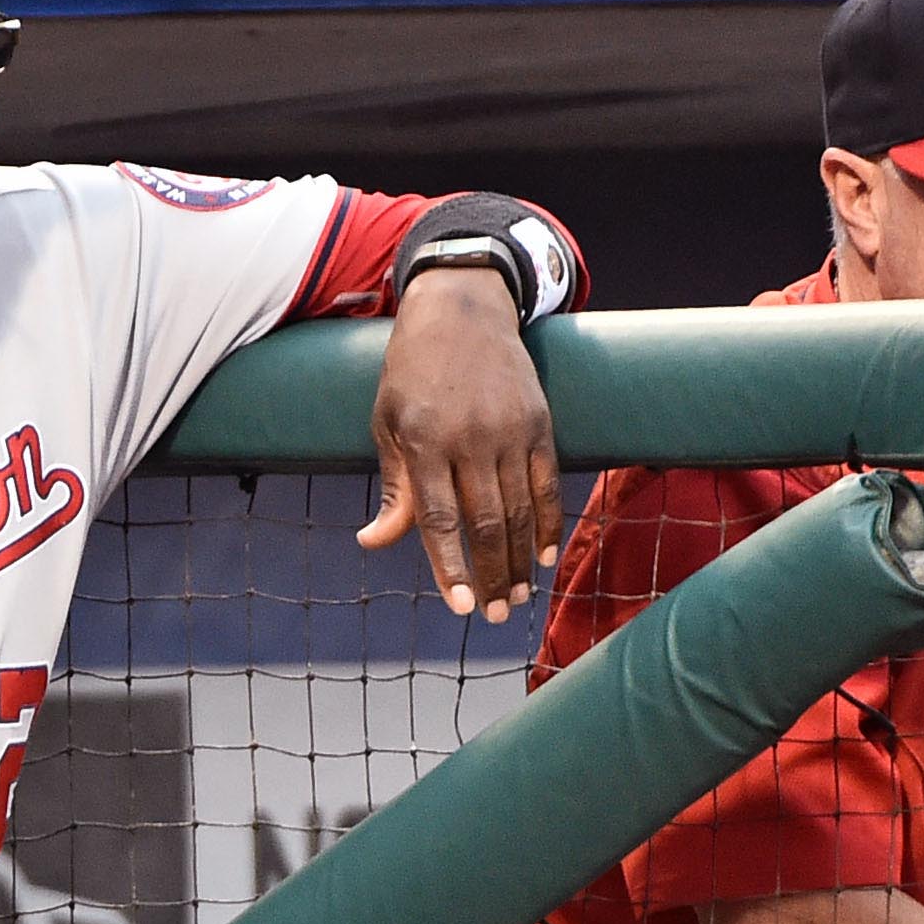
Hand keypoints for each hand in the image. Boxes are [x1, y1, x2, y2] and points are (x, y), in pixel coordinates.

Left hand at [362, 268, 562, 623]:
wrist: (462, 308)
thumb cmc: (412, 371)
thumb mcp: (386, 423)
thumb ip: (392, 487)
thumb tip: (374, 542)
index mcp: (425, 442)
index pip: (440, 520)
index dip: (451, 568)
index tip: (462, 607)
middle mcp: (471, 437)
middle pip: (486, 523)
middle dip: (491, 575)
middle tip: (496, 616)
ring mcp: (510, 429)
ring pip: (519, 510)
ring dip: (519, 560)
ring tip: (518, 598)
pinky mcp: (539, 422)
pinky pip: (547, 483)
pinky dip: (550, 522)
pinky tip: (545, 556)